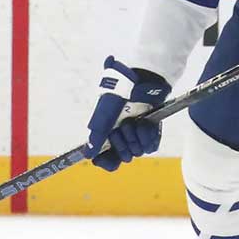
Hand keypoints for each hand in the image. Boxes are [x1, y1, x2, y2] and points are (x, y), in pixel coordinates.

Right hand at [86, 57, 170, 171]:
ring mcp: (135, 132)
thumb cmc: (121, 90)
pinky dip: (150, 137)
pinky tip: (147, 125)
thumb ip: (98, 133)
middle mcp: (120, 133)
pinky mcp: (150, 130)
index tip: (109, 160)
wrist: (145, 77)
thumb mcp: (105, 111)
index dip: (106, 161)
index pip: (104, 157)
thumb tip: (87, 153)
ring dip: (138, 138)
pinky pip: (151, 146)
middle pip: (123, 156)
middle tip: (125, 126)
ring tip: (138, 122)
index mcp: (106, 131)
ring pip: (138, 152)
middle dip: (124, 144)